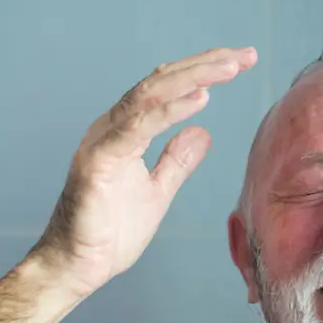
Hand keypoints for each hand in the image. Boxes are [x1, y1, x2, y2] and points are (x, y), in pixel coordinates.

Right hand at [34, 47, 257, 295]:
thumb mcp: (158, 191)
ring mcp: (103, 141)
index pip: (168, 89)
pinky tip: (199, 99)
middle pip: (162, 82)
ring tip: (228, 67)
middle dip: (205, 65)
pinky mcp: (98, 162)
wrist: (78, 267)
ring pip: (149, 95)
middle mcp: (113, 128)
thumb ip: (176, 161)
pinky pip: (136, 128)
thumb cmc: (109, 232)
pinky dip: (169, 111)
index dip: (203, 72)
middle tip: (244, 55)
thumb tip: (201, 132)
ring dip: (192, 78)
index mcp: (127, 132)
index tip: (240, 61)